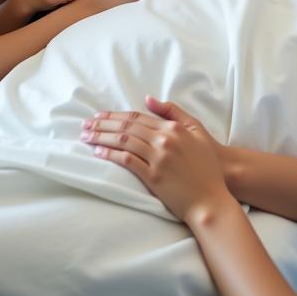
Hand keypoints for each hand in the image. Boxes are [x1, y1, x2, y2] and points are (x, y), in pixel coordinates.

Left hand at [81, 97, 231, 224]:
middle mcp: (164, 140)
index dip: (115, 116)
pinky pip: (128, 162)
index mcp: (173, 128)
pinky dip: (111, 155)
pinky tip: (99, 153)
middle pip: (126, 128)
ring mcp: (158, 159)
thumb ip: (173, 111)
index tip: (99, 116)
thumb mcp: (196, 129)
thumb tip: (149, 98)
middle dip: (103, 125)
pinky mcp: (154, 178)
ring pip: (123, 142)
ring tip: (86, 137)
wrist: (212, 197)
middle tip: (85, 125)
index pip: (137, 118)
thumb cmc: (207, 163)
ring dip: (101, 138)